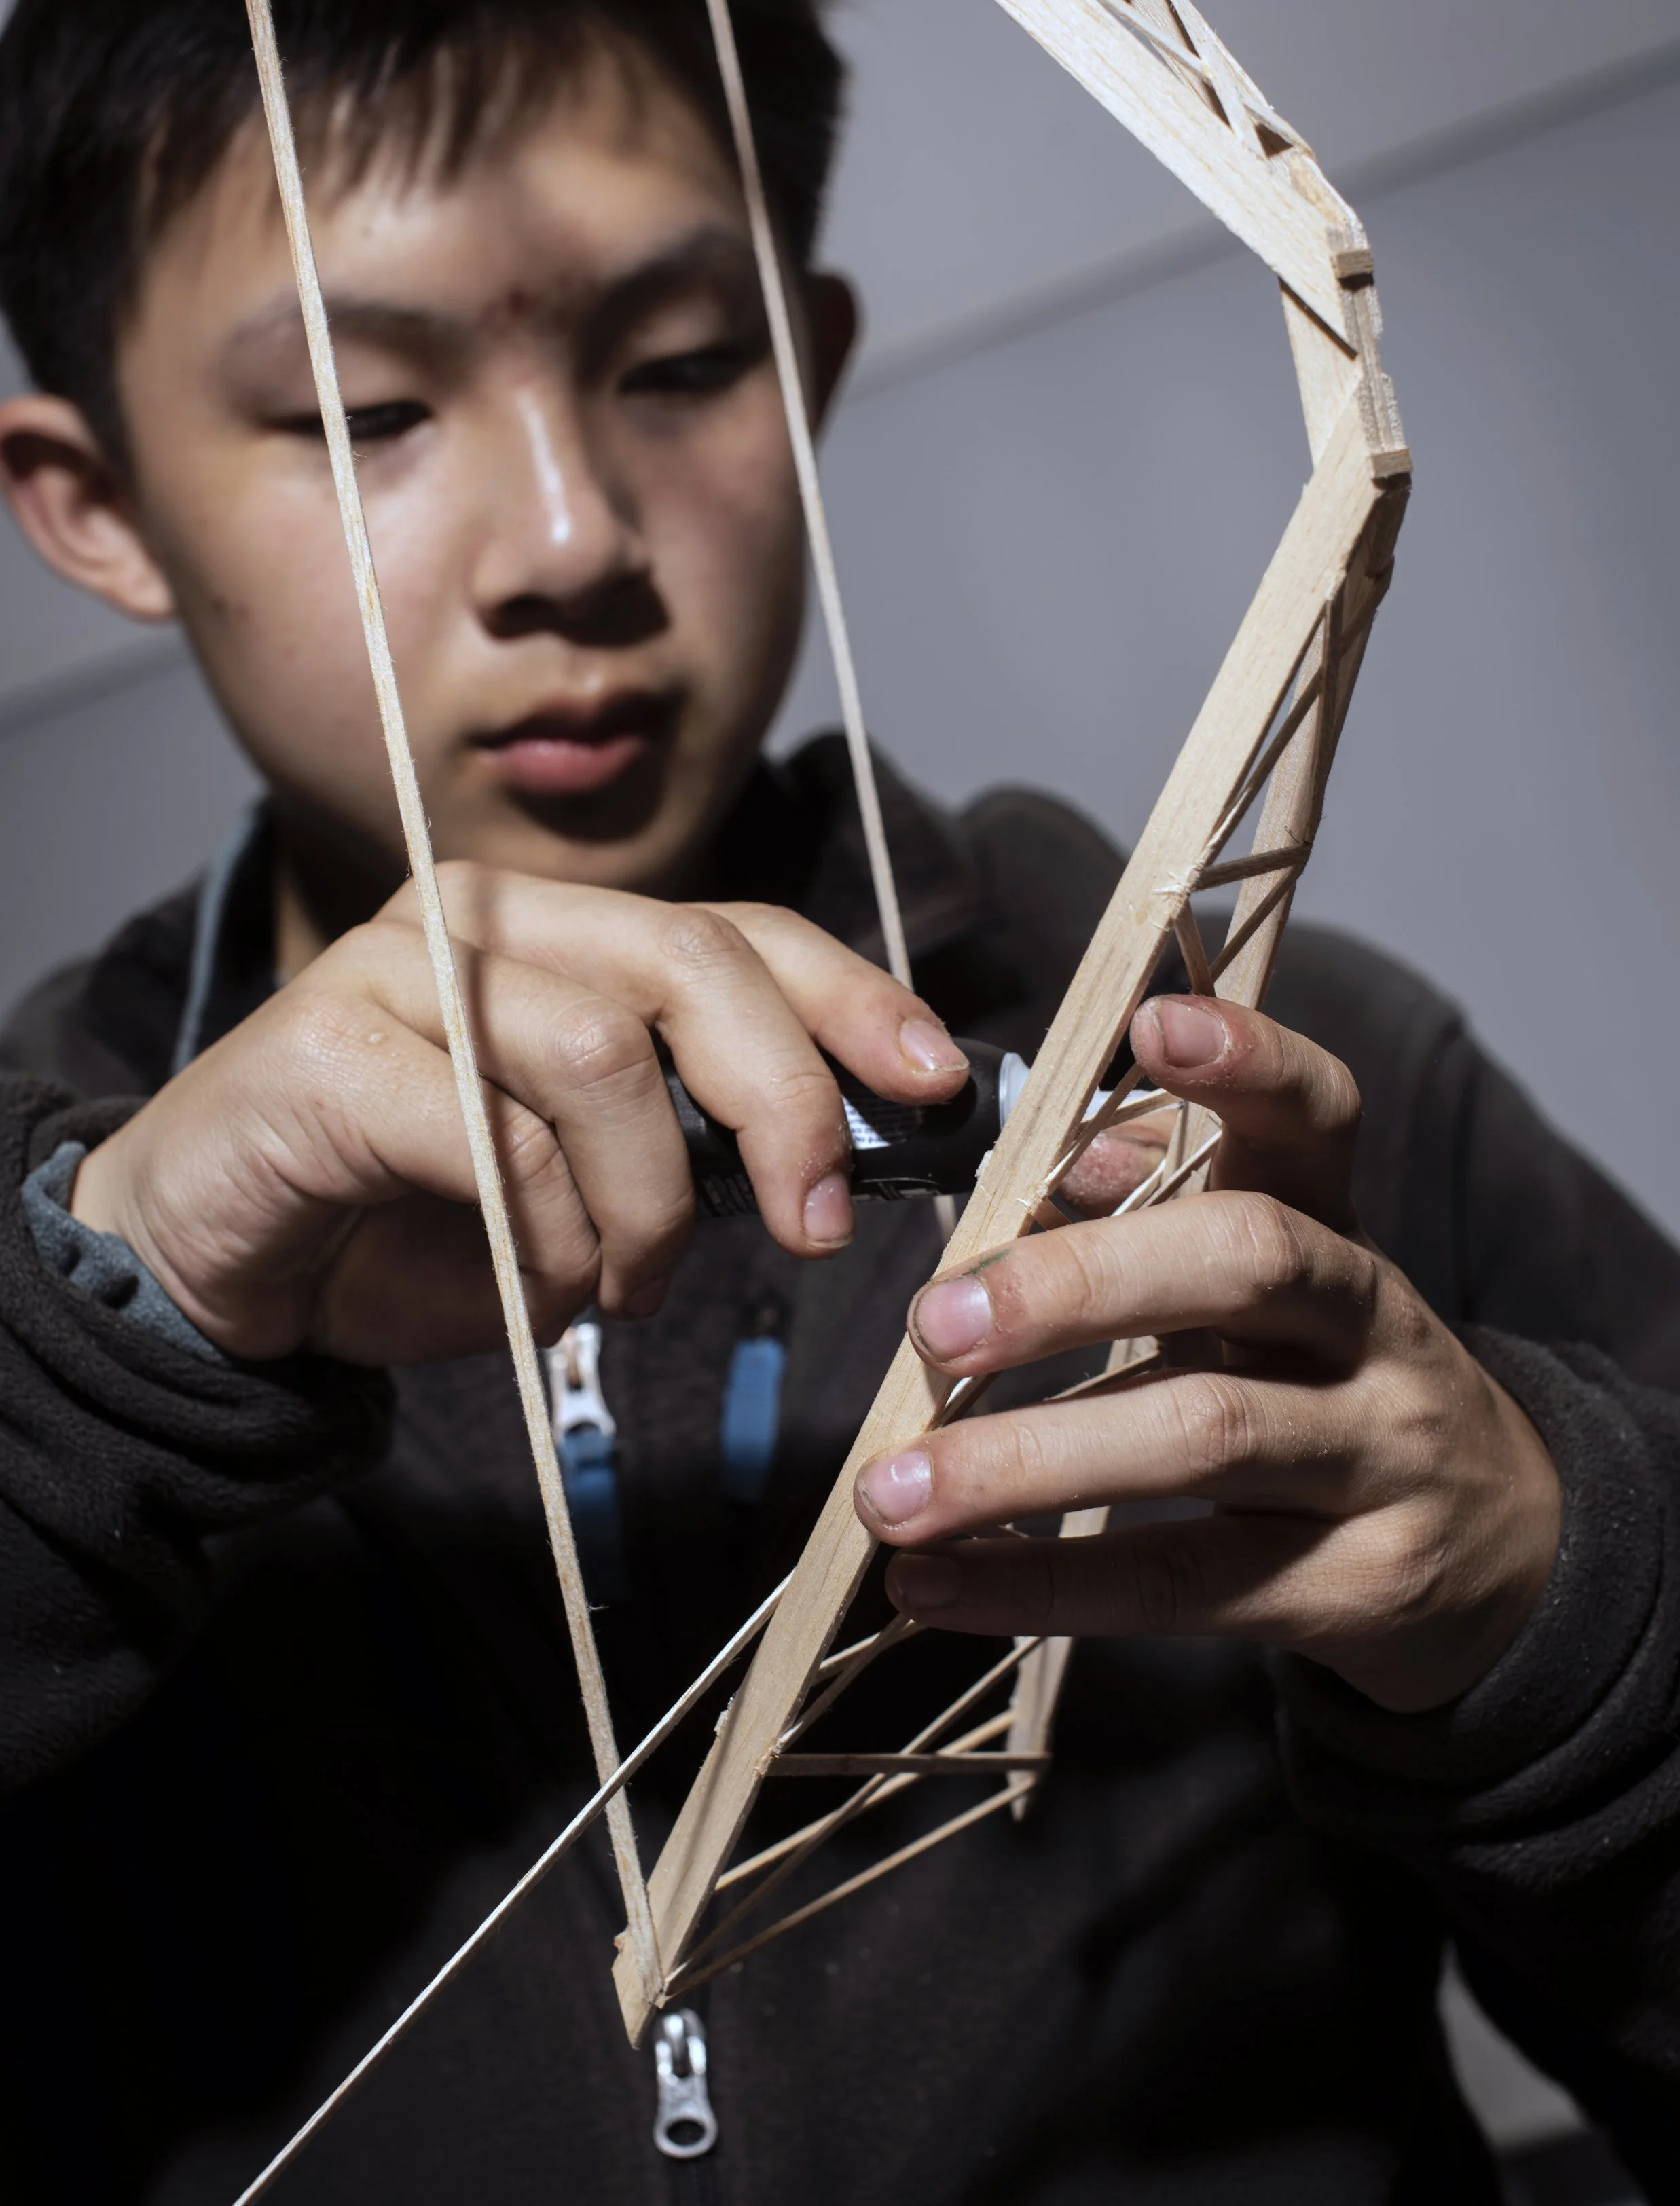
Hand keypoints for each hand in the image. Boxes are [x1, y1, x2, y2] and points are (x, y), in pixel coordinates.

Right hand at [71, 868, 966, 1365]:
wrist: (216, 1268)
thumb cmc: (413, 1224)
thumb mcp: (592, 1183)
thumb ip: (695, 1141)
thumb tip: (847, 1152)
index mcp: (561, 931)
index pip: (742, 929)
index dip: (853, 998)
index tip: (937, 1081)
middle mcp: (482, 918)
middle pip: (695, 964)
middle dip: (785, 1103)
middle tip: (814, 1226)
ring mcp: (398, 968)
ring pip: (606, 1058)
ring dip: (647, 1205)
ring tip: (622, 1286)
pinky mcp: (329, 1047)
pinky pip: (495, 1138)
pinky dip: (541, 1237)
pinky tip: (533, 1287)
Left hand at [856, 995, 1561, 1713]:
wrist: (1497, 1549)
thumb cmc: (1318, 1379)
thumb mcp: (1260, 1280)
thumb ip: (1153, 1202)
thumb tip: (1050, 1163)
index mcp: (1334, 1221)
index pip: (1317, 1117)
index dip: (1249, 1062)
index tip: (1154, 1022)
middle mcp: (1374, 1322)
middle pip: (1249, 1262)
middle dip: (1079, 1283)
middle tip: (932, 1324)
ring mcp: (1378, 1455)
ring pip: (1206, 1435)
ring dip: (1026, 1463)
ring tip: (890, 1493)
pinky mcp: (1356, 1584)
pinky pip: (1184, 1582)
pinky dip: (1041, 1587)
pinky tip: (931, 1586)